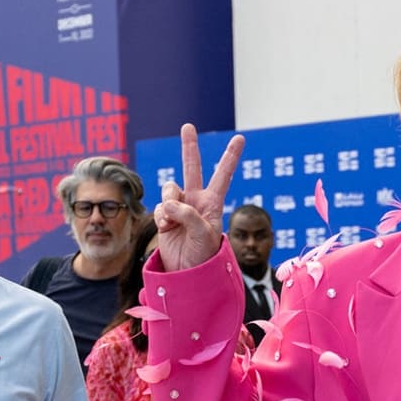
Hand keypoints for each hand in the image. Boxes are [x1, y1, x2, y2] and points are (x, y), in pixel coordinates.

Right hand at [154, 124, 245, 271]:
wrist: (187, 273)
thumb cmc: (203, 257)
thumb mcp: (203, 235)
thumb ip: (188, 214)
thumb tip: (168, 202)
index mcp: (213, 204)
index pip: (223, 176)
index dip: (230, 157)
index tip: (240, 138)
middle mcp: (196, 201)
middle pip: (192, 168)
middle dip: (189, 147)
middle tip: (188, 127)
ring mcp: (179, 207)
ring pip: (169, 188)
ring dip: (169, 201)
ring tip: (172, 221)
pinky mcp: (164, 215)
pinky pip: (159, 206)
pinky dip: (160, 216)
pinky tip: (166, 228)